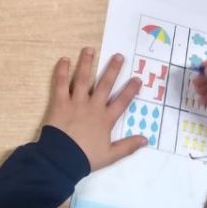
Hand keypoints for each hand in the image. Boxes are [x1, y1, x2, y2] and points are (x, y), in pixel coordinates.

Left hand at [43, 48, 145, 170]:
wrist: (62, 159)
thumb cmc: (86, 157)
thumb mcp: (110, 155)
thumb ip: (128, 146)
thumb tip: (146, 140)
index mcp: (105, 119)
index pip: (122, 101)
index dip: (130, 90)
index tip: (137, 78)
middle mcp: (93, 106)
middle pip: (105, 84)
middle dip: (112, 69)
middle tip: (119, 56)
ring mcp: (76, 102)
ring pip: (83, 79)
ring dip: (87, 63)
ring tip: (89, 49)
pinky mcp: (60, 102)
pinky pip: (61, 83)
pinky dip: (62, 71)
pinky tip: (64, 60)